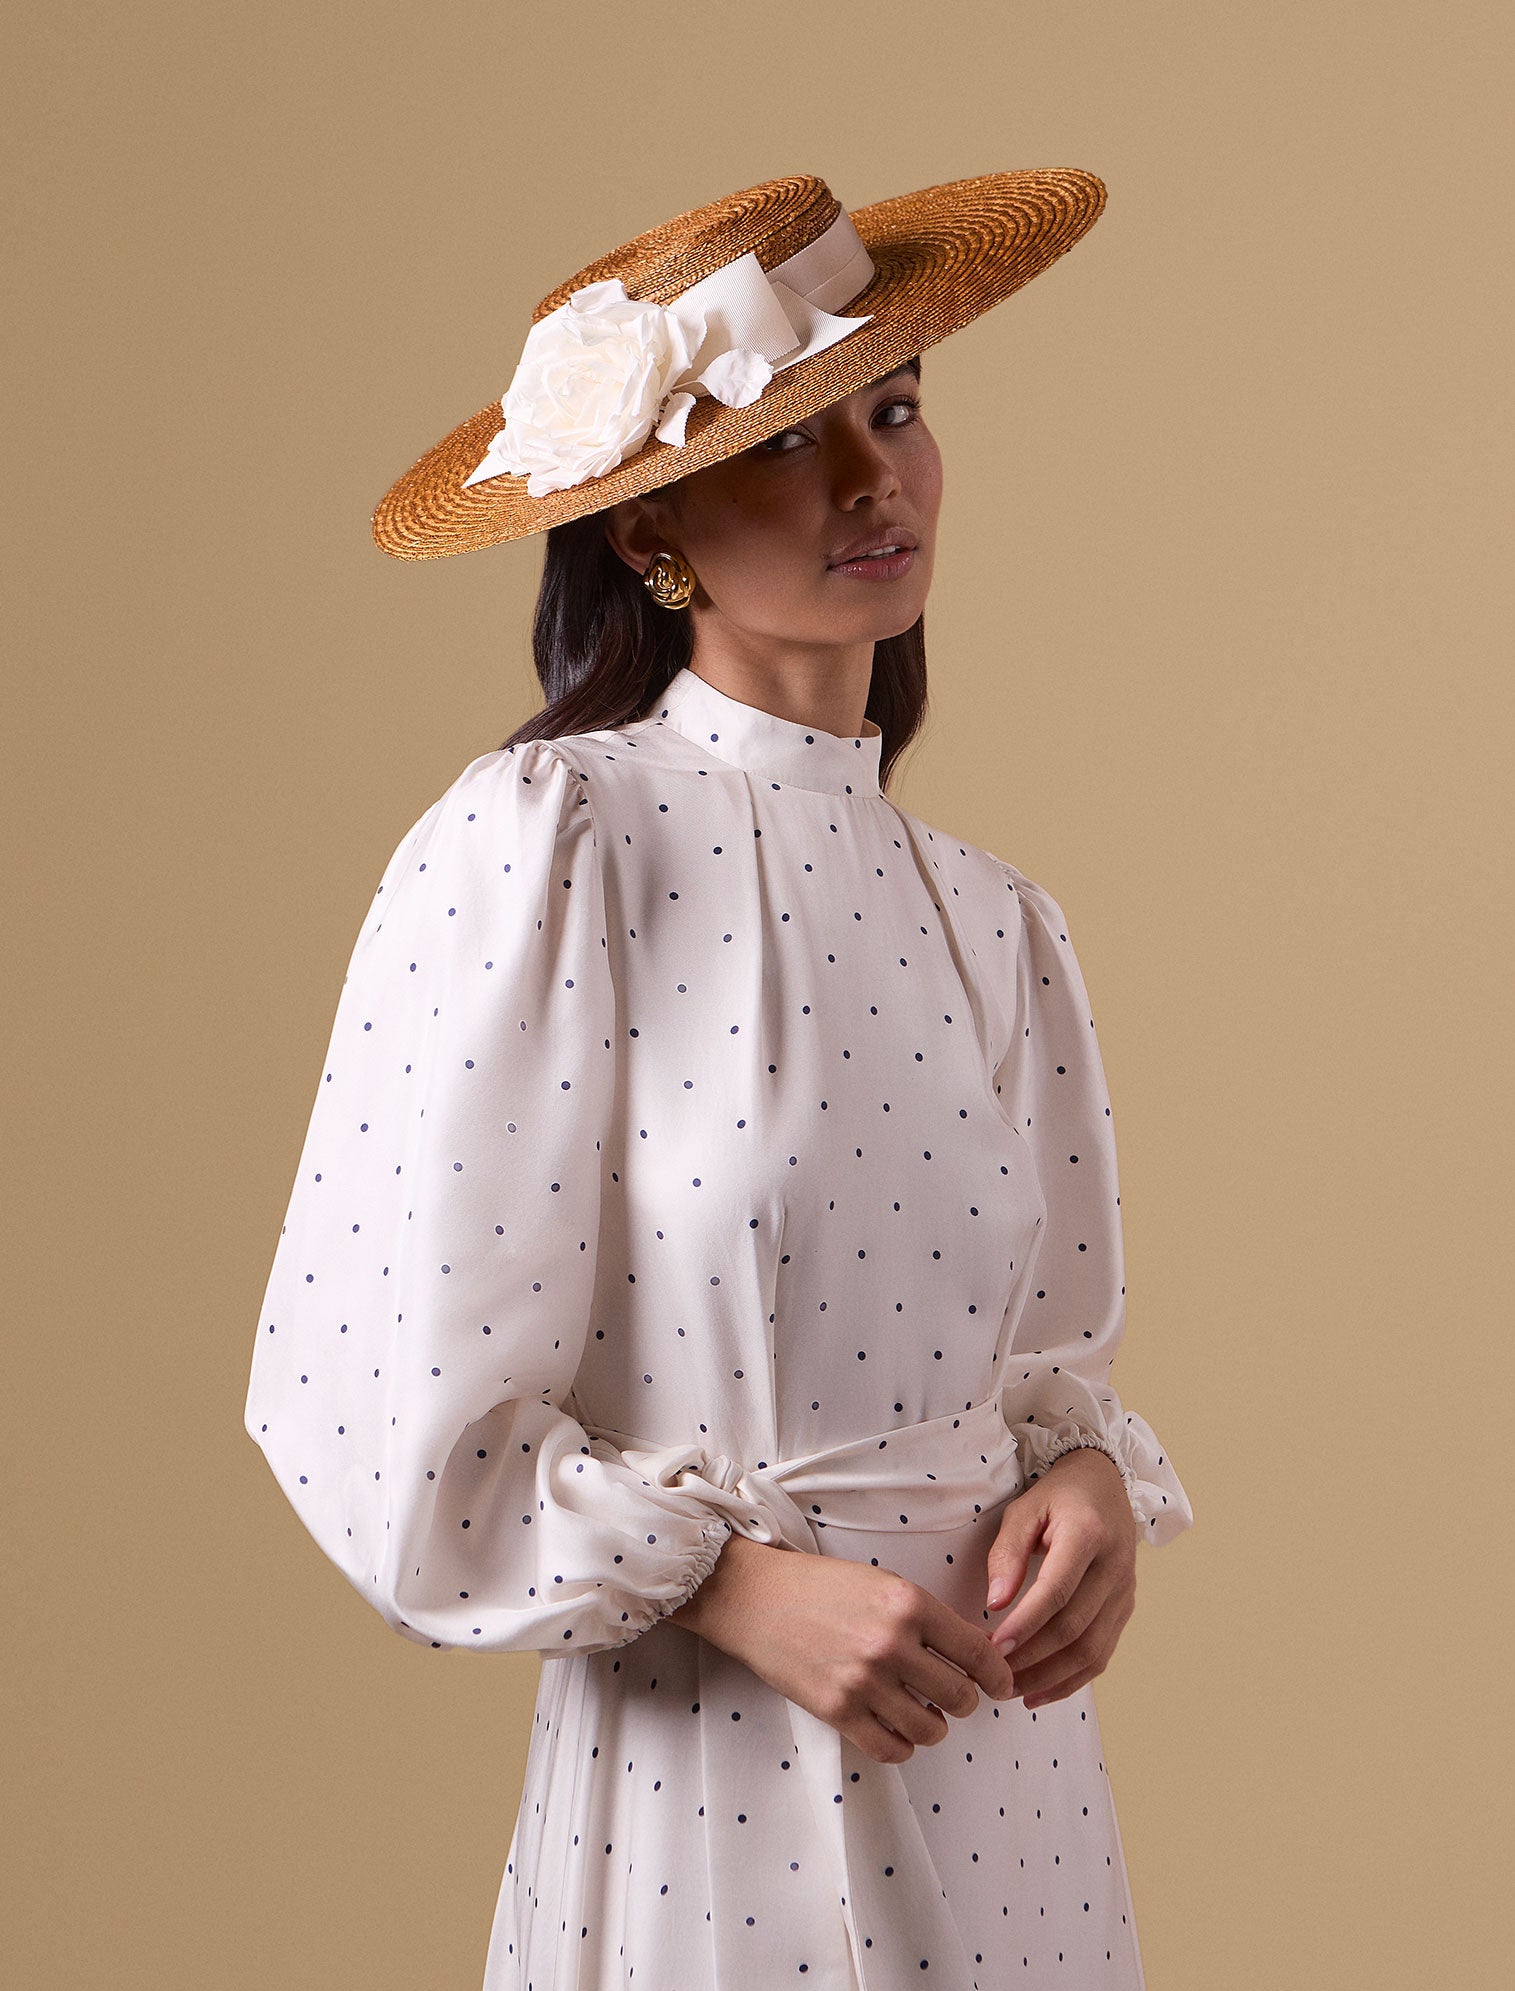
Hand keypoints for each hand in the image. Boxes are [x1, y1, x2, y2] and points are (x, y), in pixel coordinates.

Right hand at [669, 1532, 1018, 1763]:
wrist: (756, 1597)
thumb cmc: (821, 1586)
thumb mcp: (882, 1583)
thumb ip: (926, 1617)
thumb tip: (973, 1654)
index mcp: (908, 1603)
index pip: (977, 1652)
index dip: (998, 1675)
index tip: (1001, 1685)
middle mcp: (890, 1643)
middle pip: (960, 1696)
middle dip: (964, 1701)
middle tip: (953, 1696)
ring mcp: (863, 1681)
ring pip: (930, 1729)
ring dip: (934, 1726)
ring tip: (921, 1712)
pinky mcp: (837, 1710)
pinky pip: (891, 1749)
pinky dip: (902, 1746)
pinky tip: (895, 1730)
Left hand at [984, 1447, 1137, 1710]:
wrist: (1105, 1484)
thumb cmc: (1057, 1496)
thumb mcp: (1024, 1509)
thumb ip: (1007, 1553)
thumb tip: (994, 1603)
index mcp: (1087, 1534)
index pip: (1056, 1591)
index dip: (1024, 1624)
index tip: (993, 1648)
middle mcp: (1114, 1566)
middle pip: (1073, 1628)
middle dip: (1031, 1659)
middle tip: (993, 1675)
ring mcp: (1125, 1591)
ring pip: (1091, 1650)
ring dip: (1050, 1678)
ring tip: (1011, 1690)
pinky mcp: (1126, 1608)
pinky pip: (1102, 1654)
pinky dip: (1072, 1680)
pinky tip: (1040, 1691)